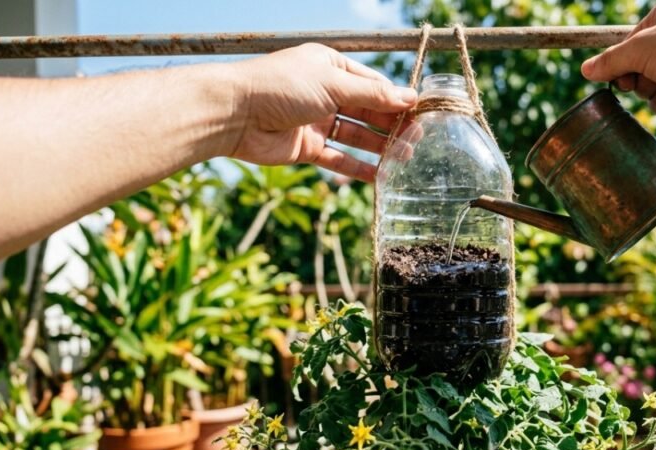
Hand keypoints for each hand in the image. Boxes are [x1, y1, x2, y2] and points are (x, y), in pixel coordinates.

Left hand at [228, 44, 417, 180]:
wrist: (235, 114)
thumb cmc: (281, 86)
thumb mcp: (333, 84)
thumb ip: (373, 95)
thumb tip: (410, 98)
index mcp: (331, 67)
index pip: (373, 84)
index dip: (397, 99)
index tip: (421, 115)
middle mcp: (325, 92)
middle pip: (367, 111)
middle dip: (392, 125)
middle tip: (418, 140)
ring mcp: (316, 121)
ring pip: (355, 136)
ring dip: (379, 147)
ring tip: (405, 159)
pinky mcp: (306, 147)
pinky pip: (337, 158)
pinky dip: (357, 167)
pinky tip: (379, 176)